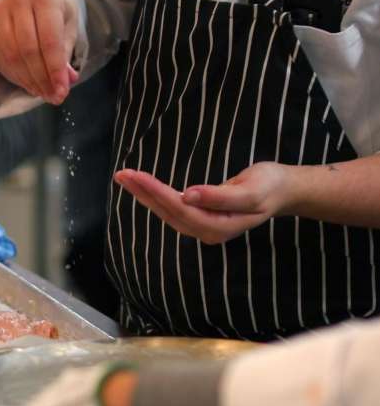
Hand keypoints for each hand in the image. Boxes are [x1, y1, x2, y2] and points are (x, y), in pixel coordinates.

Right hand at [0, 0, 79, 104]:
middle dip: (42, 79)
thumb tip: (67, 81)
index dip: (55, 70)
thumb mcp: (65, 23)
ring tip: (41, 92)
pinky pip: (0, 57)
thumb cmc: (50, 7)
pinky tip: (27, 83)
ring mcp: (0, 12)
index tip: (62, 91)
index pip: (49, 41)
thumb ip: (65, 51)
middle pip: (28, 51)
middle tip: (52, 96)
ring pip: (12, 56)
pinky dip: (15, 75)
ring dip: (28, 81)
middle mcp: (19, 1)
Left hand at [114, 163, 296, 244]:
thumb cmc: (270, 186)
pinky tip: (141, 187)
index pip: (181, 210)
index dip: (158, 193)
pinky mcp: (199, 218)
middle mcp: (206, 231)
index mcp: (218, 227)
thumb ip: (220, 196)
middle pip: (168, 212)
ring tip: (124, 177)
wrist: (283, 190)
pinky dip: (154, 196)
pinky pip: (171, 208)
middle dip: (144, 193)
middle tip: (122, 174)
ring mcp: (202, 226)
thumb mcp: (251, 190)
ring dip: (144, 194)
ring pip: (166, 211)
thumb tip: (189, 195)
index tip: (138, 177)